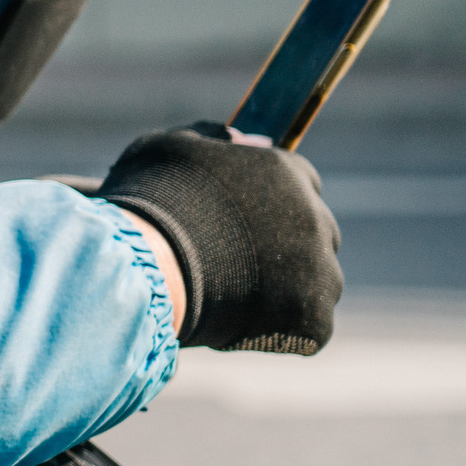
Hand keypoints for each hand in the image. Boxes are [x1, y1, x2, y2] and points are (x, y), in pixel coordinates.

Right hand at [94, 122, 342, 353]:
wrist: (146, 262)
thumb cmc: (149, 201)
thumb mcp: (170, 148)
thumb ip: (213, 139)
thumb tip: (246, 137)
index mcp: (286, 171)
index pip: (300, 183)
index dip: (270, 204)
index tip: (243, 222)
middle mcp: (314, 215)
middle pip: (313, 233)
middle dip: (284, 247)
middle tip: (235, 262)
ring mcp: (319, 267)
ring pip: (317, 280)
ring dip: (288, 288)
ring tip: (238, 298)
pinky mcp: (313, 314)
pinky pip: (310, 324)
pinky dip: (284, 328)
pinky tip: (246, 324)